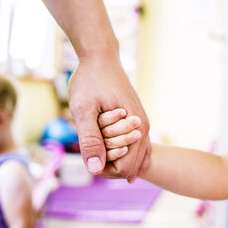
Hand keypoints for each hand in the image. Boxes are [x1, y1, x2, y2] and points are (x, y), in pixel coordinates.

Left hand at [68, 56, 150, 179]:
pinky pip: (139, 146)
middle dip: (110, 166)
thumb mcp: (84, 109)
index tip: (87, 155)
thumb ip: (90, 139)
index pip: (124, 168)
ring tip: (98, 151)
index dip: (103, 169)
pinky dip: (127, 155)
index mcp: (136, 128)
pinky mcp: (138, 119)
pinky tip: (116, 156)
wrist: (101, 57)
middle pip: (132, 167)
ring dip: (117, 159)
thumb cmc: (90, 81)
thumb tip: (95, 169)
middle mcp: (144, 128)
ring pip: (138, 158)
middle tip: (90, 153)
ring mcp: (143, 123)